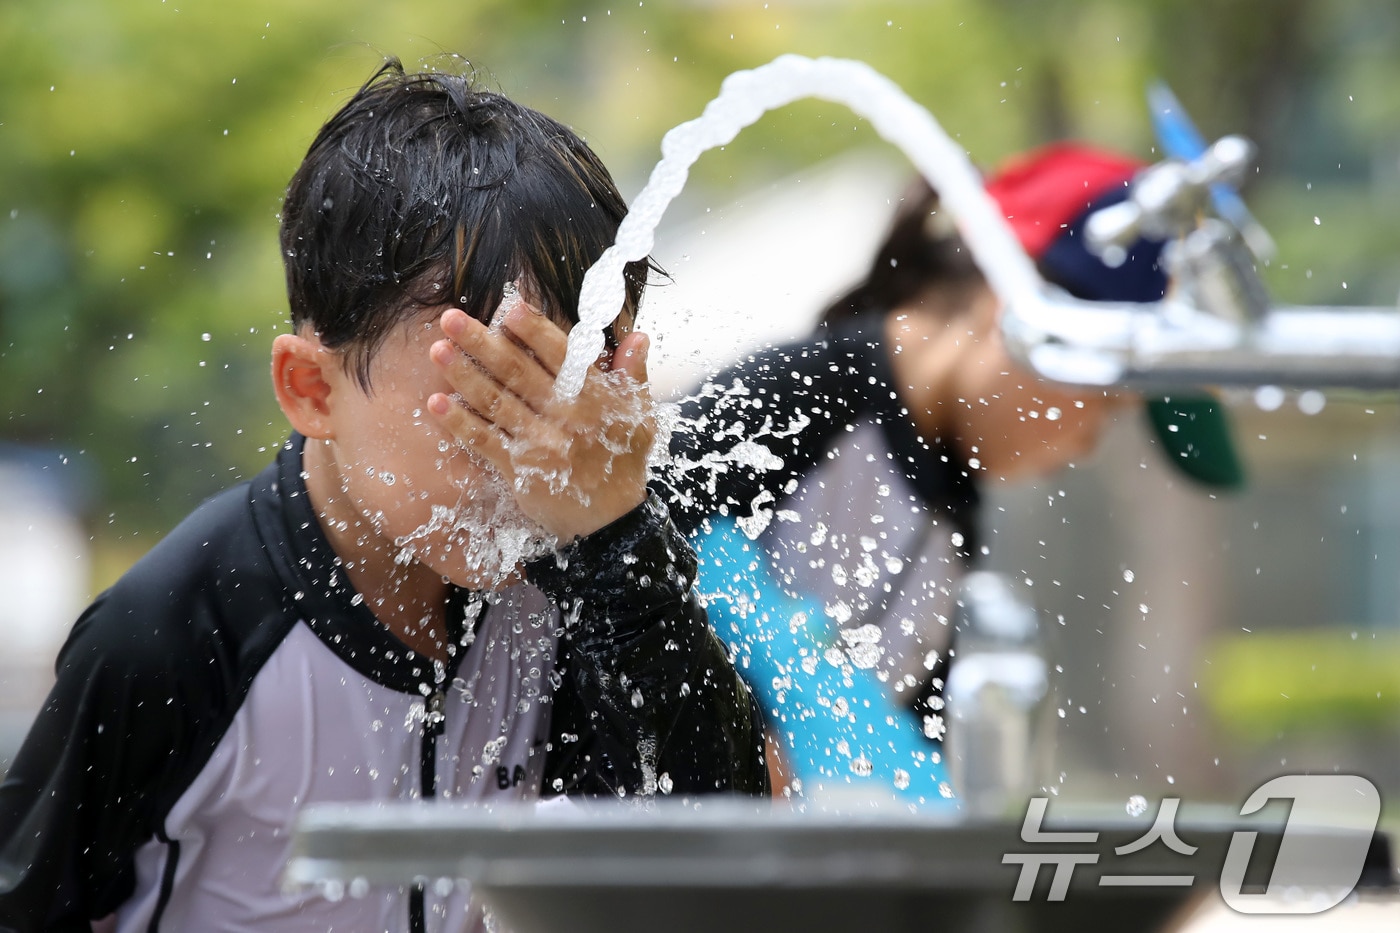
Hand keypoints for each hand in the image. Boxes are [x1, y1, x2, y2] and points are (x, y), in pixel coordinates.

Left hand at [426, 299, 654, 542]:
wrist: (610, 521)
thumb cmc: (622, 460)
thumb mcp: (639, 416)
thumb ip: (634, 375)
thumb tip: (639, 336)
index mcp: (594, 396)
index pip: (560, 354)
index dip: (534, 329)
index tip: (509, 307)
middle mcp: (566, 416)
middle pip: (518, 371)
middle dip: (482, 342)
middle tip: (450, 318)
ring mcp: (540, 443)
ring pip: (496, 402)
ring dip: (463, 375)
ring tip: (437, 350)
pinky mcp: (520, 470)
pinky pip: (485, 441)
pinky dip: (460, 422)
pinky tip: (436, 403)